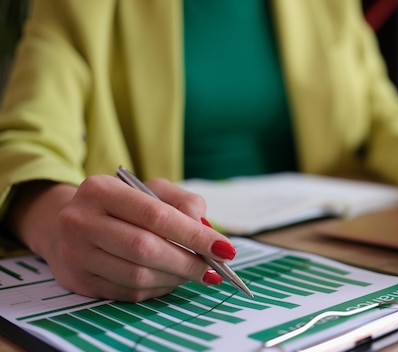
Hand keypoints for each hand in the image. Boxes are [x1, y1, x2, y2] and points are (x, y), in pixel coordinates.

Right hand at [13, 176, 234, 301]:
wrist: (68, 225)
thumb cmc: (122, 206)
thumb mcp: (151, 190)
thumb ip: (183, 203)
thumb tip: (206, 230)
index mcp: (100, 190)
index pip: (156, 215)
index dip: (193, 234)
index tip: (224, 248)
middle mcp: (80, 221)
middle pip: (145, 248)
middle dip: (188, 262)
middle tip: (214, 269)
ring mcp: (75, 253)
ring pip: (137, 275)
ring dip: (175, 278)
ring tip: (195, 273)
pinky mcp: (78, 280)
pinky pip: (128, 292)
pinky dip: (158, 288)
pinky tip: (170, 279)